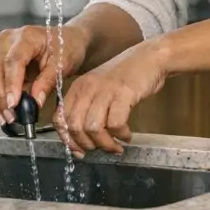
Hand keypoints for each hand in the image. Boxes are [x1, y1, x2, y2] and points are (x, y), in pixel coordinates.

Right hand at [0, 24, 88, 124]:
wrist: (65, 40)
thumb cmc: (65, 48)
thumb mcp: (63, 64)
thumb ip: (48, 82)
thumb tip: (34, 103)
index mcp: (26, 37)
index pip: (13, 61)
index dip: (10, 84)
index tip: (13, 105)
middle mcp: (5, 41)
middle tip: (10, 117)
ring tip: (3, 118)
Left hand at [58, 39, 168, 157]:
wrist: (149, 57)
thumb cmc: (126, 76)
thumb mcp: (100, 89)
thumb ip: (88, 110)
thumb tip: (82, 142)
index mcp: (78, 88)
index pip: (60, 119)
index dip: (68, 140)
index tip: (81, 152)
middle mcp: (87, 88)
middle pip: (75, 127)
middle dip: (88, 145)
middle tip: (102, 149)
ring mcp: (105, 90)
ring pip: (93, 128)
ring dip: (105, 144)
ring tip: (117, 146)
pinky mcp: (123, 94)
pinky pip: (115, 124)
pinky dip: (121, 135)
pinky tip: (128, 136)